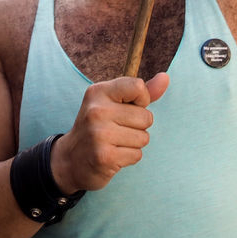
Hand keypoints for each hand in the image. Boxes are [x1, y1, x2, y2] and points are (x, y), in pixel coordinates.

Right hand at [49, 73, 168, 192]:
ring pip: (144, 137)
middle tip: (116, 130)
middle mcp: (97, 111)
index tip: (129, 107)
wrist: (71, 160)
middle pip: (146, 116)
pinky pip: (137, 155)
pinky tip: (113, 155)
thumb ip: (140, 92)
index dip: (142, 100)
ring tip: (114, 143)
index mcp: (98, 92)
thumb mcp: (114, 104)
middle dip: (138, 126)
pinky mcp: (104, 157)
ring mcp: (99, 134)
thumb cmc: (99, 127)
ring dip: (133, 144)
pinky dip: (129, 157)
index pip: (138, 87)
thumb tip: (165, 77)